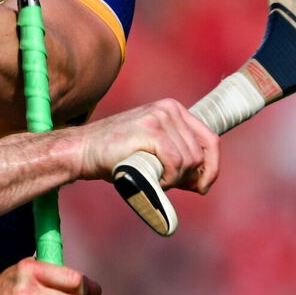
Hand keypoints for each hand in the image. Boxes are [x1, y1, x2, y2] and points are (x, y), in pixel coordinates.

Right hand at [67, 99, 219, 191]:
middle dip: (189, 177)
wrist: (83, 151)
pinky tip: (154, 179)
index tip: (202, 186)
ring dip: (175, 179)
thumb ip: (178, 161)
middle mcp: (169, 108)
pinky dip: (168, 178)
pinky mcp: (150, 130)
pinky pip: (176, 162)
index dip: (212, 167)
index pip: (210, 140)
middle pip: (201, 153)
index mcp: (173, 109)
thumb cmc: (116, 156)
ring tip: (154, 179)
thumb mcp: (153, 153)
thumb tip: (202, 182)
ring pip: (190, 160)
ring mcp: (160, 117)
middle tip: (168, 185)